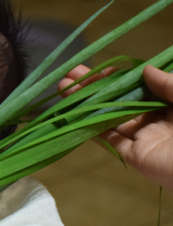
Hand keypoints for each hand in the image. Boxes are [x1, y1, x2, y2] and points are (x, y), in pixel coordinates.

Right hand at [59, 64, 172, 188]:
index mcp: (172, 104)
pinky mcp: (134, 156)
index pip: (138, 86)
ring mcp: (142, 138)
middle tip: (69, 76)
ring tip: (64, 90)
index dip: (117, 77)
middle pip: (119, 101)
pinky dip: (90, 127)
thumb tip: (144, 70)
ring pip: (109, 118)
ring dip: (85, 104)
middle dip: (94, 89)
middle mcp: (154, 119)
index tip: (99, 70)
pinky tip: (74, 114)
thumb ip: (170, 85)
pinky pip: (109, 140)